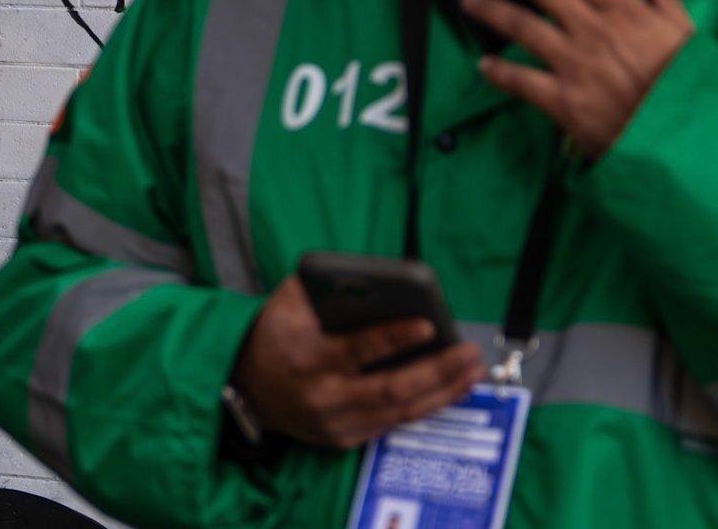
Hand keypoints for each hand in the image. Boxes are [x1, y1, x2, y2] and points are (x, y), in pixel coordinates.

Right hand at [230, 275, 483, 449]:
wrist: (246, 385)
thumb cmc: (276, 332)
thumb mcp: (289, 300)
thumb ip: (325, 285)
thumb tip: (375, 278)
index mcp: (308, 356)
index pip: (358, 349)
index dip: (395, 338)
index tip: (428, 324)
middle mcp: (323, 395)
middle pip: (390, 388)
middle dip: (436, 371)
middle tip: (468, 354)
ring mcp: (334, 422)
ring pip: (399, 412)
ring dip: (442, 393)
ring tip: (471, 372)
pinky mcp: (342, 438)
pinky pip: (392, 424)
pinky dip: (424, 408)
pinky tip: (449, 390)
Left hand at [461, 0, 692, 158]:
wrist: (689, 137)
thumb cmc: (689, 86)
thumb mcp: (686, 34)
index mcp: (623, 11)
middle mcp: (594, 30)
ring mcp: (577, 64)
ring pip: (524, 27)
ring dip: (492, 9)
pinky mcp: (566, 101)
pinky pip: (523, 82)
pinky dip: (500, 73)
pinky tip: (484, 65)